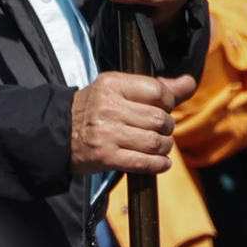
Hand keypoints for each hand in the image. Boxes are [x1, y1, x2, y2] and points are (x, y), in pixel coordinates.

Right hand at [69, 70, 195, 174]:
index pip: (158, 92)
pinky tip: (161, 163)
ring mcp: (106, 133)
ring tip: (161, 146)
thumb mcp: (118, 89)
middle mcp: (109, 108)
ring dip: (164, 146)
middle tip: (162, 130)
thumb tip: (189, 82)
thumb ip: (156, 86)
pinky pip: (142, 162)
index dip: (168, 102)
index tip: (163, 108)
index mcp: (112, 85)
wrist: (56, 134)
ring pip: (154, 141)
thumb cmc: (94, 109)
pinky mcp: (105, 157)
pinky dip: (158, 164)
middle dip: (167, 127)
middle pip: (159, 119)